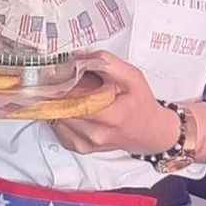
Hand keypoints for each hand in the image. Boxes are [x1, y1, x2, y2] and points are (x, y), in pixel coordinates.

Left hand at [54, 50, 180, 155]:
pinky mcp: (78, 147)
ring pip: (56, 117)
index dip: (62, 84)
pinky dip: (63, 115)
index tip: (57, 73)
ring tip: (79, 96)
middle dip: (61, 91)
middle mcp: (95, 134)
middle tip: (71, 82)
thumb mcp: (131, 76)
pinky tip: (77, 108)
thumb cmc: (140, 104)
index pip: (73, 100)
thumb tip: (78, 58)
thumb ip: (104, 62)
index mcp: (110, 117)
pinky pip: (58, 128)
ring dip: (60, 103)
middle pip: (61, 108)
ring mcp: (86, 143)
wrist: (149, 131)